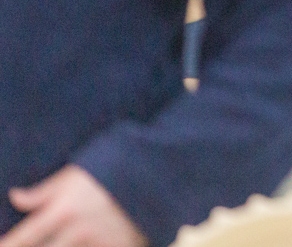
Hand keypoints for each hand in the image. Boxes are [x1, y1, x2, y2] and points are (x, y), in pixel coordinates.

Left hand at [1, 166, 146, 246]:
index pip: (24, 237)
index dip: (7, 245)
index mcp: (64, 210)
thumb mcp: (77, 173)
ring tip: (63, 243)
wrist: (161, 171)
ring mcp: (100, 243)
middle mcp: (79, 231)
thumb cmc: (114, 168)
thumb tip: (14, 197)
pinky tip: (85, 245)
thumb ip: (44, 191)